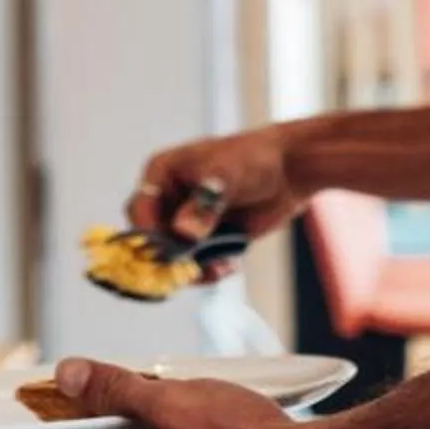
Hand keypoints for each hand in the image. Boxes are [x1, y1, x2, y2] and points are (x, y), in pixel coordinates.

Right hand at [126, 125, 301, 270]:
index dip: (146, 233)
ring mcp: (188, 221)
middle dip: (171, 257)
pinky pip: (199, 263)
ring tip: (218, 268)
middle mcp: (170, 199)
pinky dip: (210, 270)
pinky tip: (230, 266)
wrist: (289, 170)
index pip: (140, 208)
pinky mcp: (209, 238)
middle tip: (191, 269)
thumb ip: (205, 204)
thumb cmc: (253, 158)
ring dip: (193, 268)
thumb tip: (183, 233)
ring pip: (175, 257)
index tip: (164, 253)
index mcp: (163, 174)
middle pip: (153, 239)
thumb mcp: (226, 175)